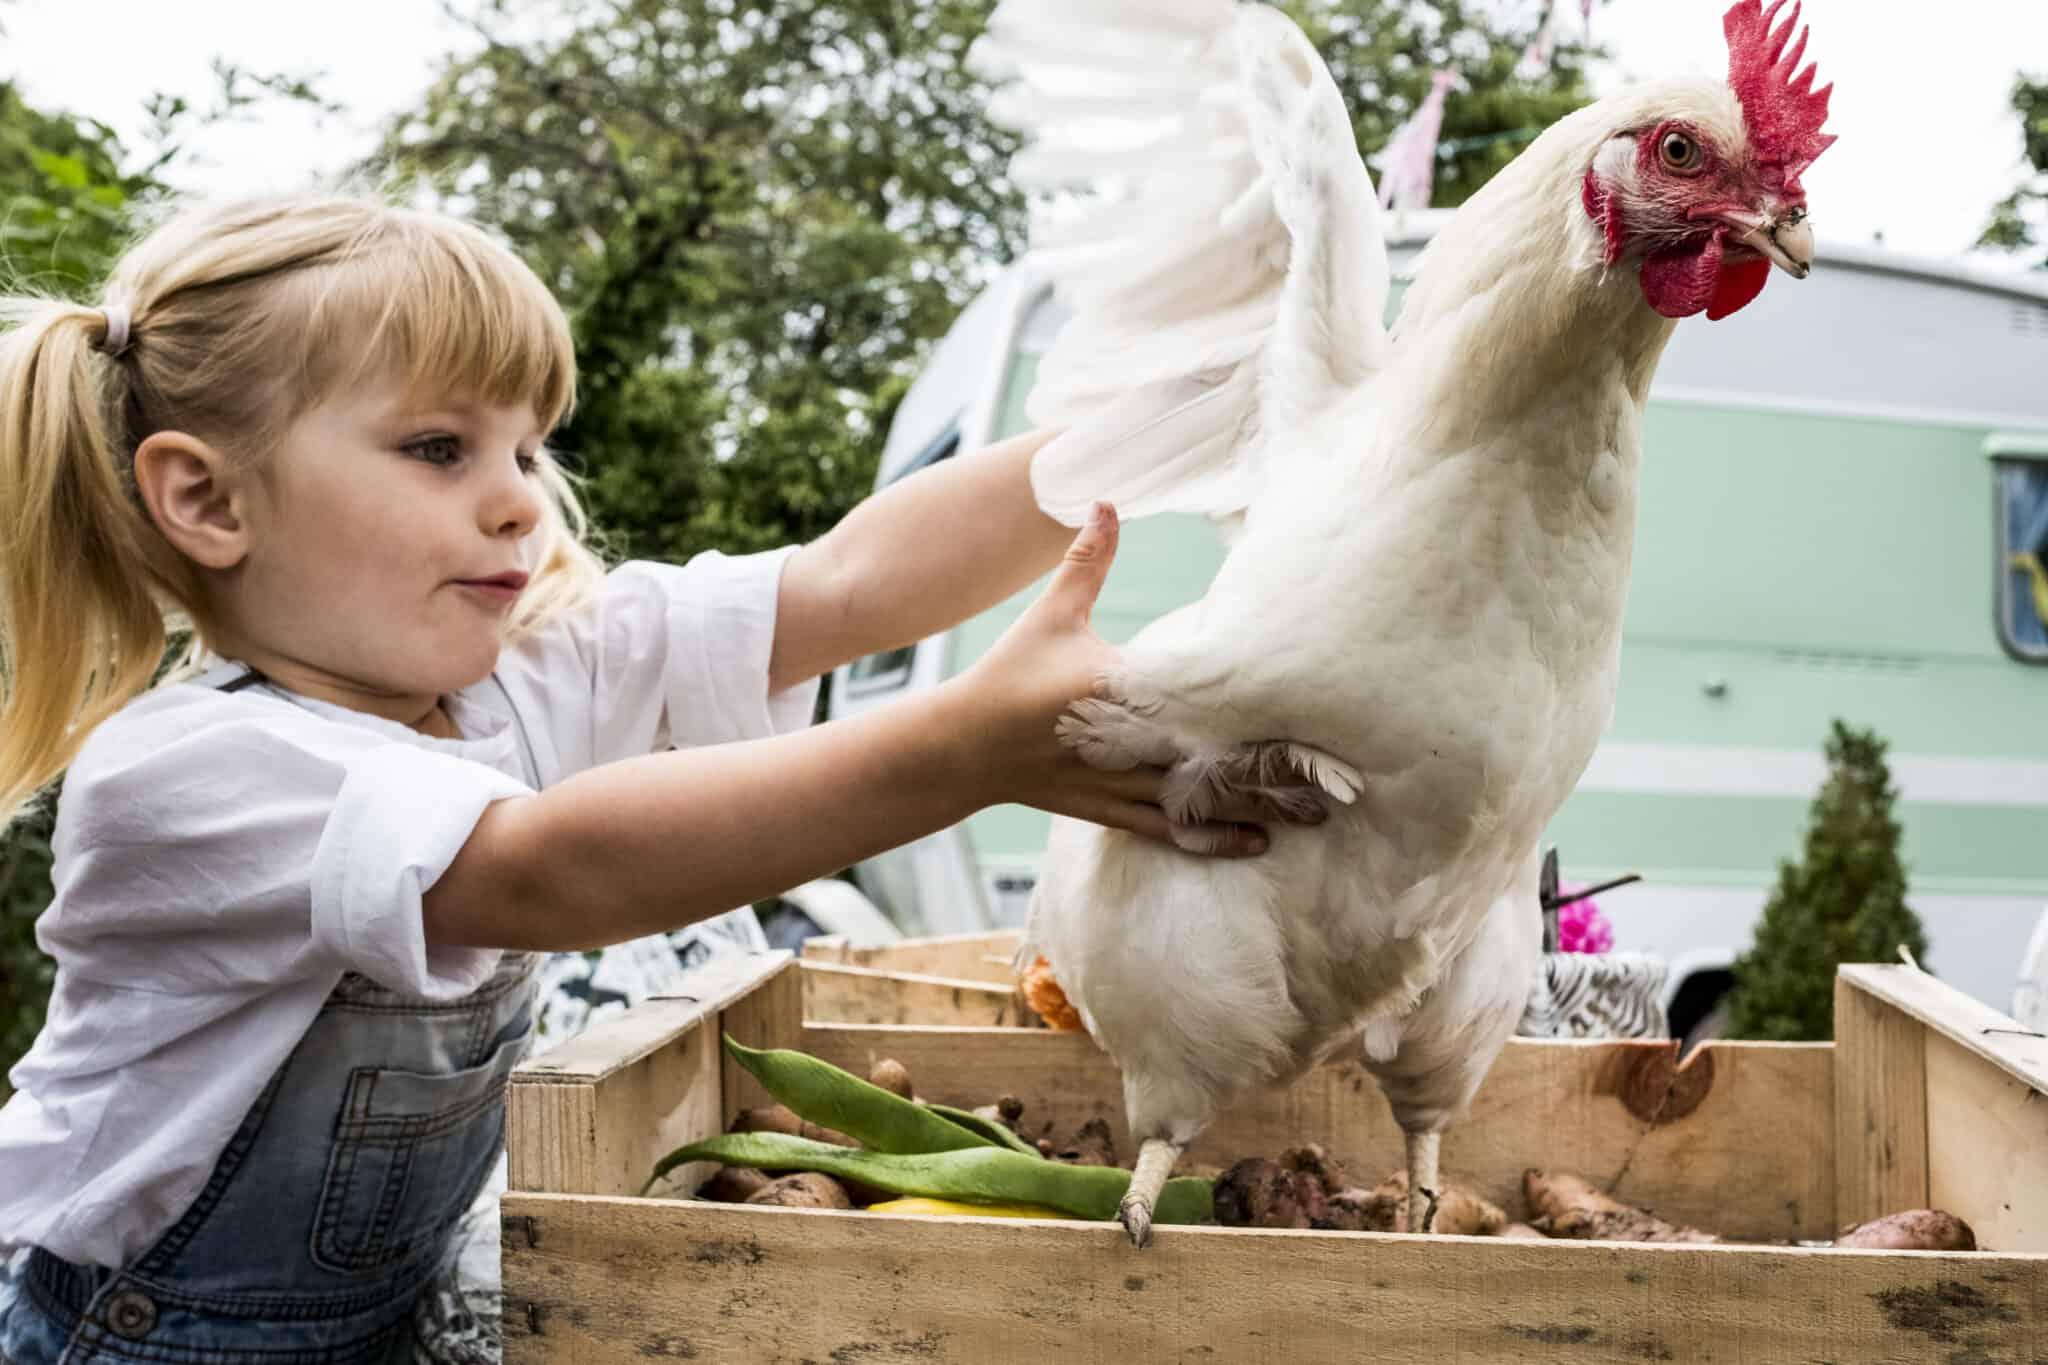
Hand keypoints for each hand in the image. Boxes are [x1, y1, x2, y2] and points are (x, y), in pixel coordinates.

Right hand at [945, 503, 1280, 856]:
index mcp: (1119, 690)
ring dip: (1260, 809)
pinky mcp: (1112, 811)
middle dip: (1277, 771)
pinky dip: (1215, 840)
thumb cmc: (1010, 675)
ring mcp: (1122, 783)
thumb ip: (1087, 561)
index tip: (1310, 707)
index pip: (1200, 699)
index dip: (1256, 708)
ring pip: (1204, 801)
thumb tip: (1108, 499)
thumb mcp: (1052, 615)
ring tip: (1315, 816)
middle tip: (1338, 778)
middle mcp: (1128, 743)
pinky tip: (1256, 844)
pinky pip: (1172, 830)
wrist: (964, 747)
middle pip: (1217, 759)